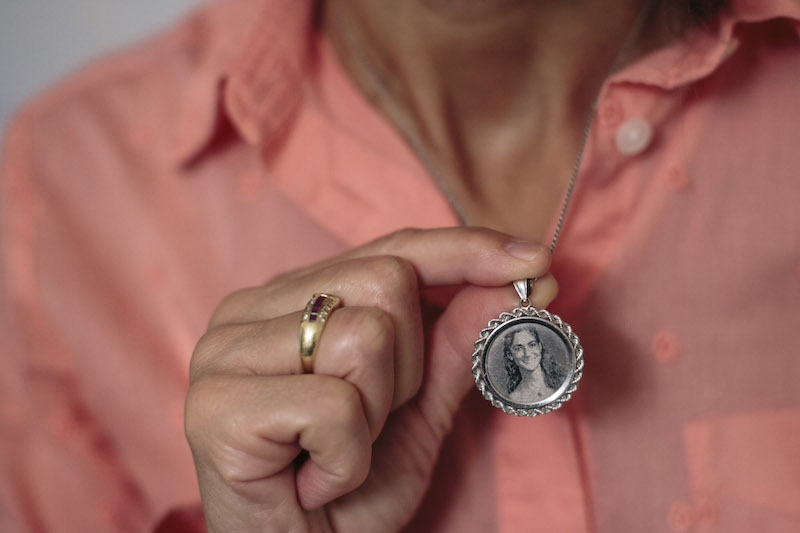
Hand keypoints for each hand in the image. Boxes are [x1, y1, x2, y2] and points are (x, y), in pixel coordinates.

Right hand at [184, 227, 556, 531]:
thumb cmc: (350, 491)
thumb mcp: (419, 412)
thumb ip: (459, 344)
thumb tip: (520, 282)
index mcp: (291, 298)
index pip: (392, 249)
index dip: (465, 250)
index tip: (535, 260)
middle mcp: (248, 310)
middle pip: (385, 282)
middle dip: (408, 368)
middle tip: (369, 424)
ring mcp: (222, 352)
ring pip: (364, 338)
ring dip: (376, 415)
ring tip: (335, 452)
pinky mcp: (215, 406)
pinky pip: (334, 407)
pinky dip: (347, 460)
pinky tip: (313, 481)